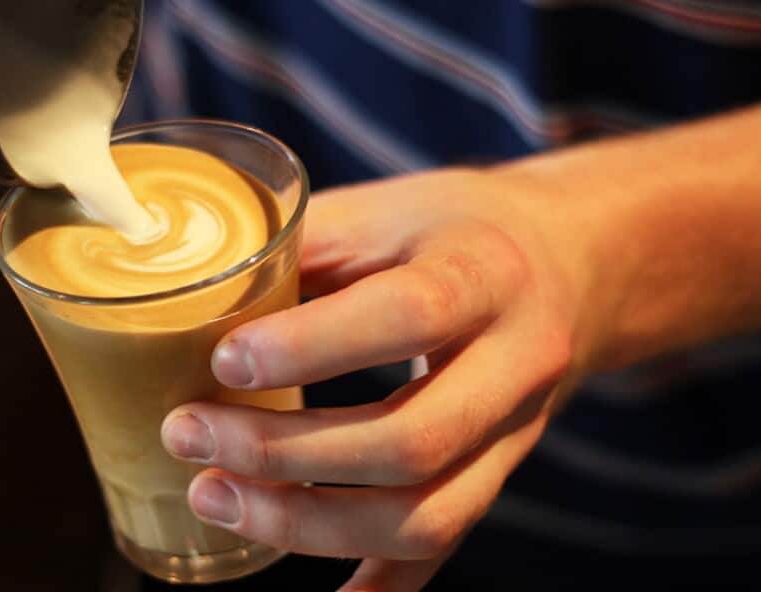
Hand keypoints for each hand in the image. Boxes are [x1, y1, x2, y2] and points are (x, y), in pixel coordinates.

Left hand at [161, 167, 598, 590]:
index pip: (409, 315)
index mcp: (485, 271)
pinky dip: (379, 587)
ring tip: (216, 496)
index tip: (225, 359)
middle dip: (287, 453)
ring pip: (427, 515)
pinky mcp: (497, 477)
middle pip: (415, 439)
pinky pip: (443, 550)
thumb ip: (299, 242)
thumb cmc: (454, 229)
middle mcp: (517, 362)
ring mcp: (515, 434)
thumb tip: (191, 290)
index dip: (312, 347)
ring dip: (308, 524)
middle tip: (190, 434)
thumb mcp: (387, 207)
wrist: (569, 264)